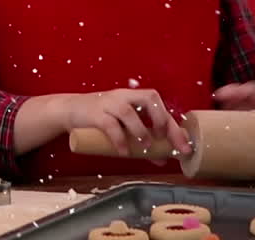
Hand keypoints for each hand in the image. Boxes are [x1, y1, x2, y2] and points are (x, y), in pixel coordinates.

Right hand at [60, 88, 191, 157]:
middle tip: (164, 140)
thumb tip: (162, 158)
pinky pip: (109, 125)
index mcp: (134, 97)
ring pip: (128, 112)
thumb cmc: (101, 118)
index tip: (184, 146)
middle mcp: (123, 96)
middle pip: (149, 98)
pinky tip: (124, 152)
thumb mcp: (123, 126)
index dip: (174, 125)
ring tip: (145, 146)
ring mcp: (108, 103)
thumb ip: (141, 139)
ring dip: (140, 130)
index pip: (160, 106)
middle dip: (161, 119)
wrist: (70, 110)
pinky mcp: (94, 114)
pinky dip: (119, 139)